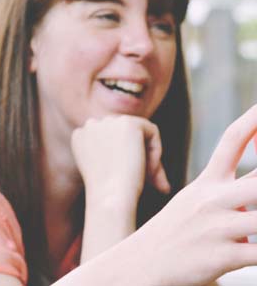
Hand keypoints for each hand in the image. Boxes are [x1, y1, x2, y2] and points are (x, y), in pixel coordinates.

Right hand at [71, 115, 170, 205]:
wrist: (110, 196)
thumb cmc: (109, 193)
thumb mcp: (108, 173)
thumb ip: (119, 159)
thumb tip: (161, 183)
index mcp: (80, 136)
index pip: (110, 137)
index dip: (123, 156)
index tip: (131, 178)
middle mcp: (91, 125)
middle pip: (124, 133)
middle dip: (137, 153)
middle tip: (149, 181)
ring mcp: (108, 122)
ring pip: (139, 132)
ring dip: (146, 152)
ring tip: (149, 176)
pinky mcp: (127, 123)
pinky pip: (152, 131)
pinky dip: (156, 150)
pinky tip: (149, 169)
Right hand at [117, 104, 256, 285]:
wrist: (140, 264)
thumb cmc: (175, 234)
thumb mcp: (194, 202)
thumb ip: (228, 191)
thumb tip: (254, 183)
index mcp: (206, 183)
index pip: (231, 140)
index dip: (254, 120)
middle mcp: (211, 199)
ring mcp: (216, 227)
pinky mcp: (220, 257)